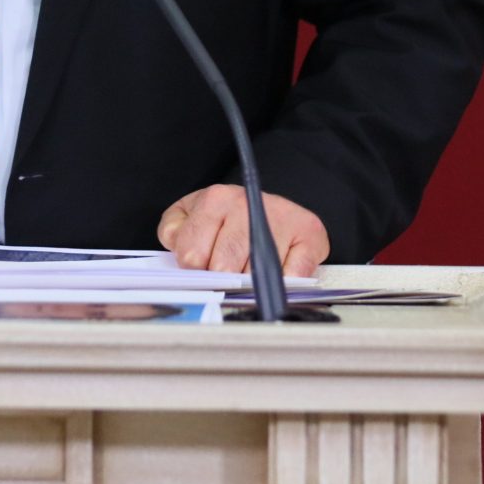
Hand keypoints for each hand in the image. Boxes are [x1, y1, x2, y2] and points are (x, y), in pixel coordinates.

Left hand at [156, 186, 328, 277]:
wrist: (271, 208)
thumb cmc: (226, 218)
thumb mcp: (189, 216)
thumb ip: (173, 232)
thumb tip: (179, 250)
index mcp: (215, 199)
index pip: (192, 254)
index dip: (194, 268)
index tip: (202, 265)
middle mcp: (249, 204)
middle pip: (224, 268)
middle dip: (222, 278)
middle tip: (227, 271)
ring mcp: (282, 218)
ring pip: (255, 275)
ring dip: (250, 282)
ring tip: (249, 270)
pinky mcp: (310, 235)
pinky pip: (292, 276)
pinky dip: (282, 283)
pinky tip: (275, 273)